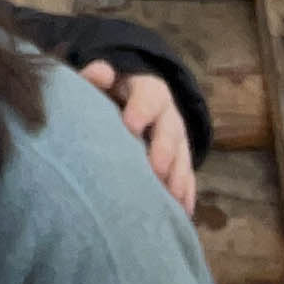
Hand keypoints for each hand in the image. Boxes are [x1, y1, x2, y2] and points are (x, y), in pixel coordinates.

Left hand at [83, 61, 196, 213]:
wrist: (129, 104)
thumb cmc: (108, 95)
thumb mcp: (101, 83)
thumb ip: (96, 78)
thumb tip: (102, 71)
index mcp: (148, 91)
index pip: (149, 96)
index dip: (142, 109)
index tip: (130, 126)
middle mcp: (168, 115)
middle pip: (171, 130)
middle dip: (164, 150)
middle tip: (155, 169)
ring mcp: (178, 140)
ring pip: (183, 157)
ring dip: (178, 177)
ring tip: (170, 196)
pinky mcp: (181, 161)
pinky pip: (187, 177)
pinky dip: (186, 194)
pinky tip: (183, 211)